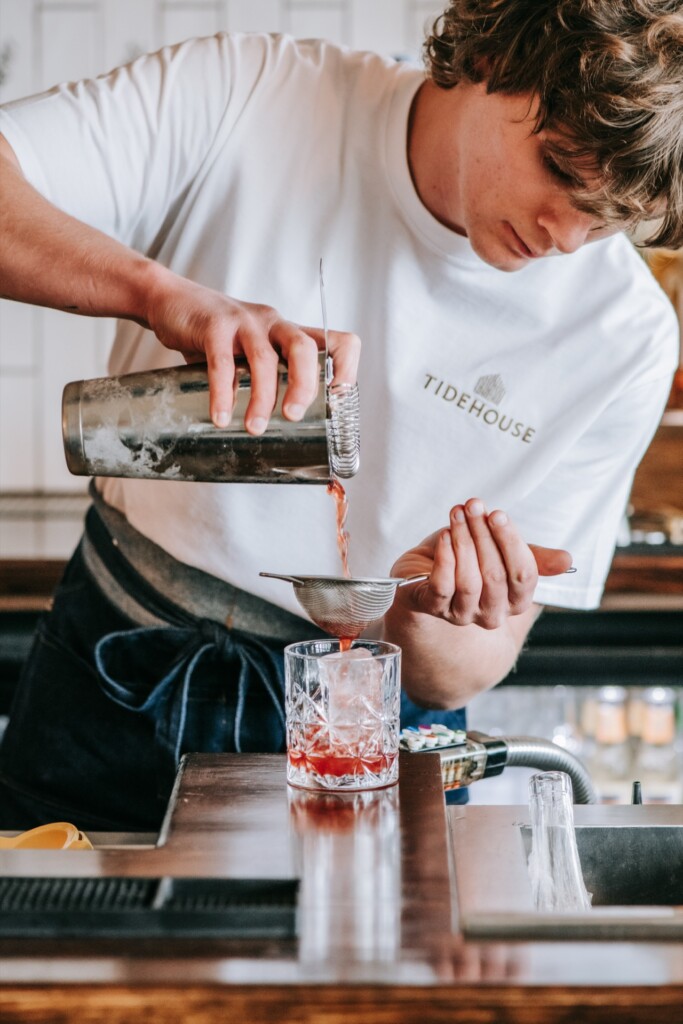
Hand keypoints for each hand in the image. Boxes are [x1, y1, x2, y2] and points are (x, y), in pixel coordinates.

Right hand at [145, 270, 359, 430]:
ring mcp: (245, 323)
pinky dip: (223, 393)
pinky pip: (221, 363)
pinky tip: (220, 416)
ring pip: (265, 359)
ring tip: (254, 428)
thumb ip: (269, 378)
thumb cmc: (217, 334)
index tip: (336, 403)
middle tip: (292, 417)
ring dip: (262, 398)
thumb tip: (283, 428)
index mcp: (290, 333)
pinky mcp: (213, 326)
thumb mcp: (252, 352)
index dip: (346, 371)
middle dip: (304, 386)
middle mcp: (274, 324)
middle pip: (305, 349)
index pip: (339, 342)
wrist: (171, 300)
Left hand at [391, 497, 572, 629]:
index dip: (511, 543)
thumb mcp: (501, 550)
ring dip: (463, 541)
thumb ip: (532, 555)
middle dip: (483, 534)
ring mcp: (462, 615)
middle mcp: (492, 614)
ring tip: (458, 514)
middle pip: (495, 576)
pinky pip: (442, 587)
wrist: (423, 569)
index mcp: (516, 601)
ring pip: (469, 581)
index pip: (523, 576)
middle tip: (474, 505)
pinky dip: (444, 558)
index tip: (498, 514)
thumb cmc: (468, 557)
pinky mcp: (433, 608)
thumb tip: (567, 561)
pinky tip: (445, 536)